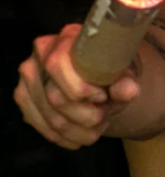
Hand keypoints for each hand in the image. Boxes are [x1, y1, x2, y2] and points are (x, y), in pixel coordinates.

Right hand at [14, 25, 140, 149]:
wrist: (101, 80)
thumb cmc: (110, 74)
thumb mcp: (123, 76)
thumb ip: (126, 82)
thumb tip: (128, 90)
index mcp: (66, 38)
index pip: (57, 65)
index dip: (81, 89)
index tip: (103, 97)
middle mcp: (39, 55)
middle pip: (55, 98)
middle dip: (87, 115)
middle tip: (105, 115)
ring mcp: (27, 78)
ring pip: (52, 119)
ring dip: (81, 130)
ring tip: (98, 124)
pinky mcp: (24, 99)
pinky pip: (44, 129)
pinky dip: (68, 138)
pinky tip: (82, 134)